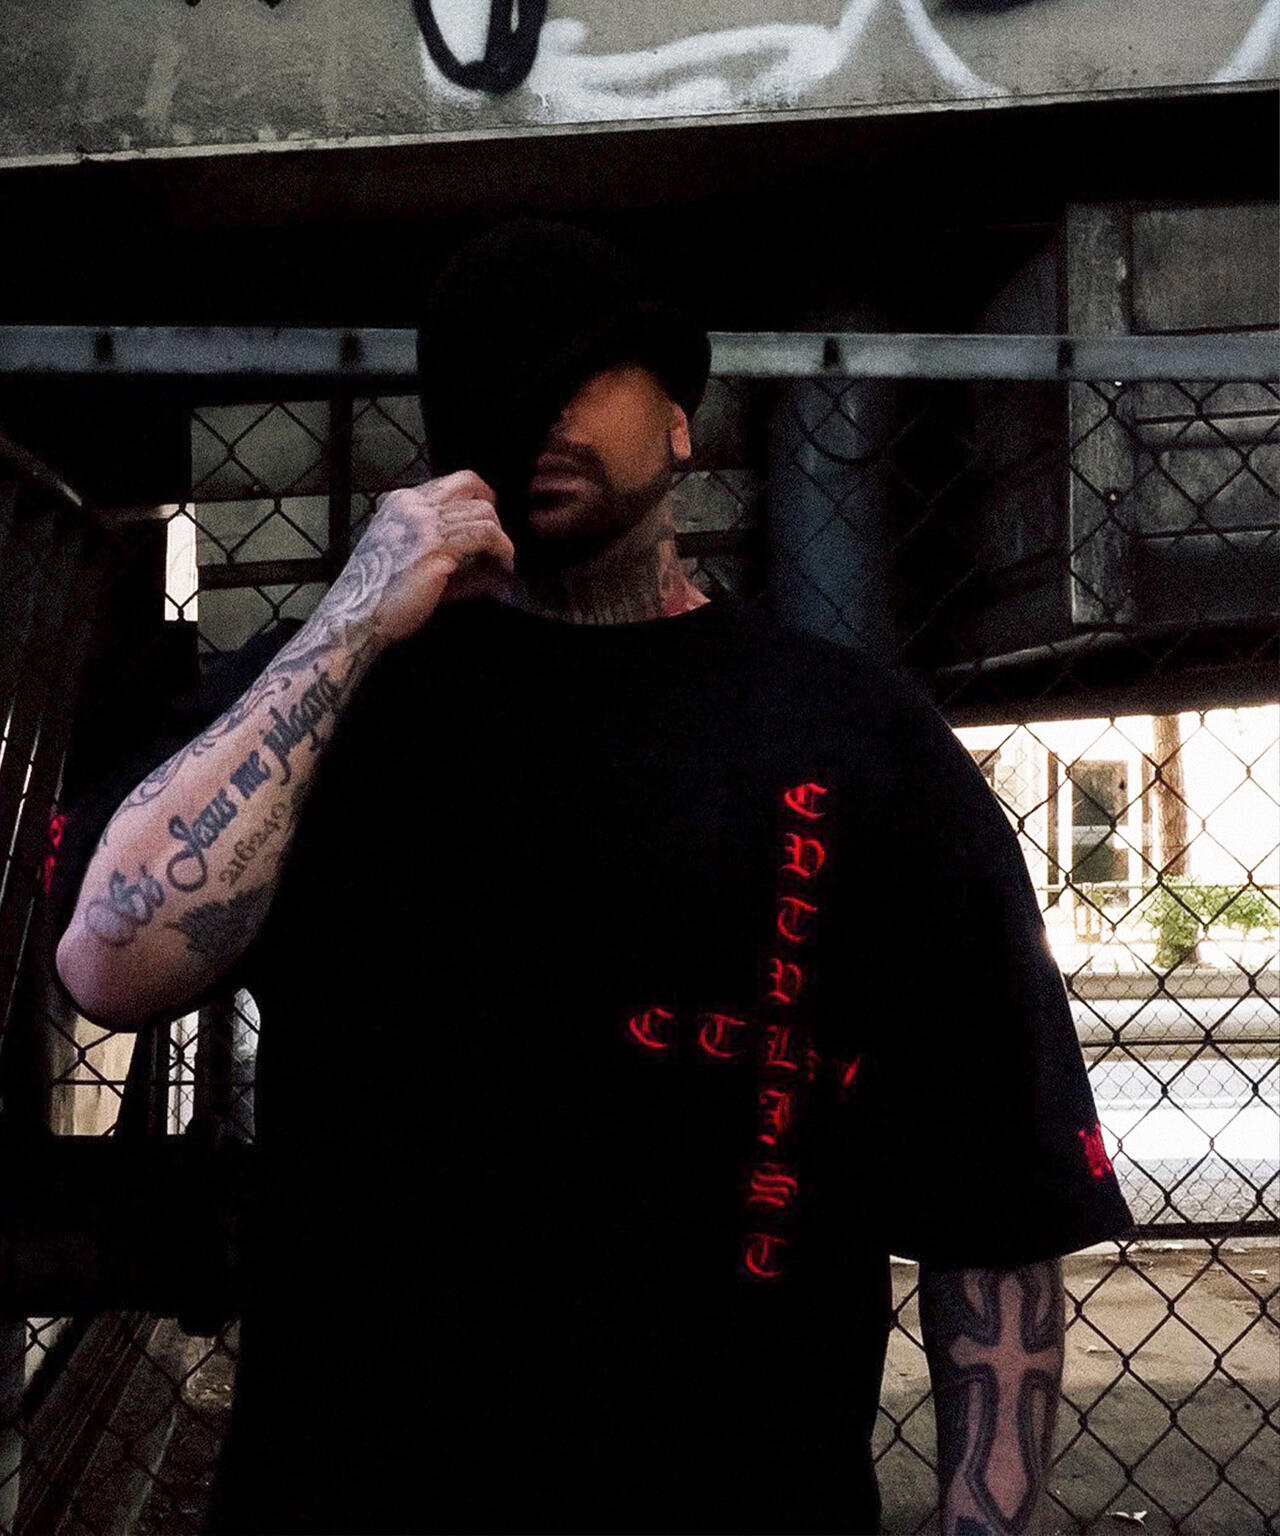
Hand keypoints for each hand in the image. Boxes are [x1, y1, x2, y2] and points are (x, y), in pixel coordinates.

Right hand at [325, 471, 515, 647]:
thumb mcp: (404, 552)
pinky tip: (503, 563)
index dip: (479, 497)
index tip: (490, 519)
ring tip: (502, 559)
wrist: (356, 617)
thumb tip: (481, 548)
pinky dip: (502, 548)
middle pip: (471, 488)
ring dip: (500, 537)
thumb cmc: (376, 594)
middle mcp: (412, 506)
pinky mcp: (436, 548)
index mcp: (401, 503)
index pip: (453, 481)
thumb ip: (438, 540)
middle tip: (498, 541)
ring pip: (483, 512)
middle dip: (493, 514)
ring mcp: (423, 524)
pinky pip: (485, 535)